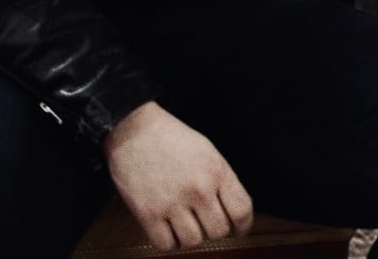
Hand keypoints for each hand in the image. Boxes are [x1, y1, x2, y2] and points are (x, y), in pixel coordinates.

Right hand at [103, 102, 251, 249]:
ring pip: (194, 241)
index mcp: (217, 171)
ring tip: (185, 223)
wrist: (134, 132)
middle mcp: (198, 189)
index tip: (238, 230)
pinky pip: (166, 244)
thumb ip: (221, 181)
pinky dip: (169, 242)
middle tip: (206, 222)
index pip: (241, 210)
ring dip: (191, 236)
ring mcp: (173, 203)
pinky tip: (168, 229)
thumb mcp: (208, 152)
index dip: (243, 226)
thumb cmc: (172, 139)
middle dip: (215, 230)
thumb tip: (230, 209)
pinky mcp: (148, 214)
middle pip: (219, 231)